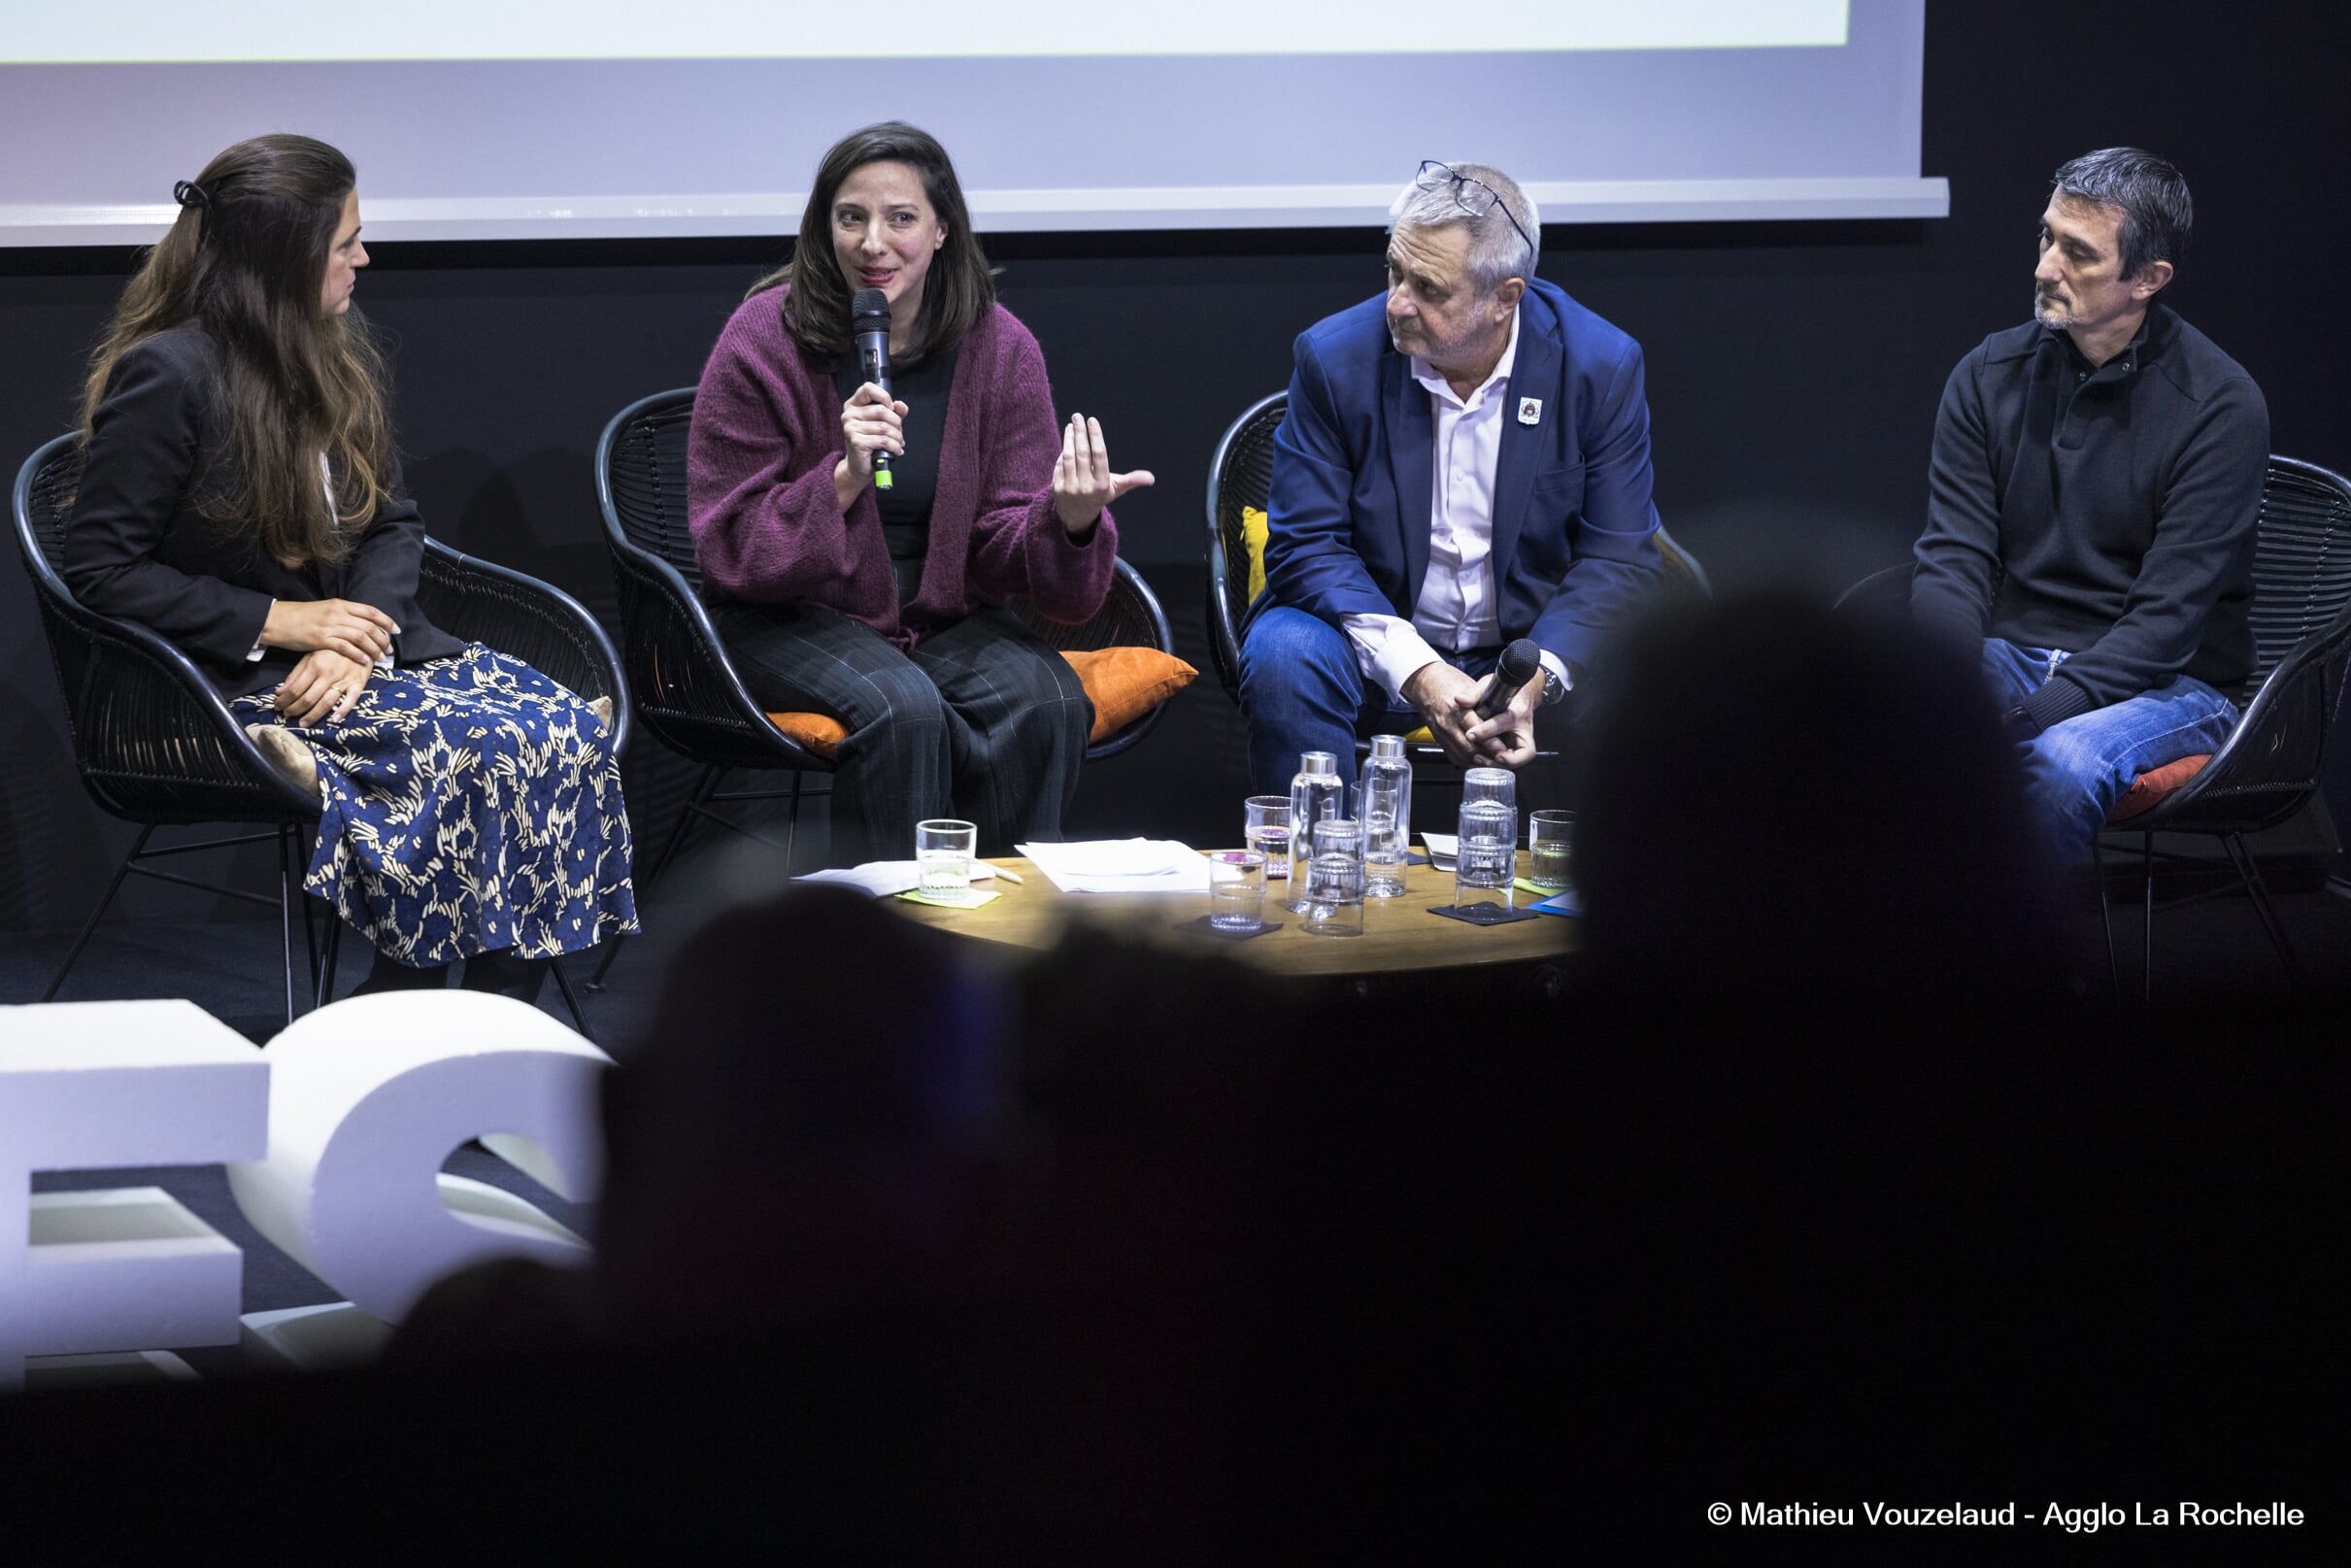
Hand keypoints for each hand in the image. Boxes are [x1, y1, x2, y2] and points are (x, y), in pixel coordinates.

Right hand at [261, 598, 398, 664]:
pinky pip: (345, 647)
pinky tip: (365, 661)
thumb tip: (362, 623)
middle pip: (369, 626)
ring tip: (381, 657)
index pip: (370, 611)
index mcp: (340, 604)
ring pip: (361, 637)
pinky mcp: (320, 639)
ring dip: (374, 648)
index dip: (386, 621)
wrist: (276, 620)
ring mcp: (329, 626)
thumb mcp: (325, 610)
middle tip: (389, 649)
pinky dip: (358, 654)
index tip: (396, 630)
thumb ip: (343, 614)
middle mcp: (337, 613)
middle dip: (383, 639)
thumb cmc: (301, 616)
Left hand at [274, 649, 371, 727]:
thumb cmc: (333, 650)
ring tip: (303, 723)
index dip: (284, 700)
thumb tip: (280, 691)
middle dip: (295, 709)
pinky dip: (343, 711)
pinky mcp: (358, 684)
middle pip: (309, 698)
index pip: (295, 688)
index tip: (277, 706)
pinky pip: (351, 700)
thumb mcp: (311, 656)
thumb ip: (296, 674)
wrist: (361, 641)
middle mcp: (329, 674)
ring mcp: (344, 680)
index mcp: (315, 665)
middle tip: (287, 715)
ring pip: (326, 702)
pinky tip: (334, 720)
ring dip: (313, 715)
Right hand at [833, 381, 907, 507]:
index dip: (884, 396)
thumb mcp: (883, 424)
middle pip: (881, 410)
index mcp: (853, 405)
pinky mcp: (856, 441)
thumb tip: (900, 405)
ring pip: (884, 427)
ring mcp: (850, 428)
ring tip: (898, 443)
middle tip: (898, 433)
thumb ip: (893, 412)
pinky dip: (894, 446)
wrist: (859, 467)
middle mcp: (849, 415)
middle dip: (896, 423)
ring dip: (897, 437)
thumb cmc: (870, 443)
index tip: (891, 408)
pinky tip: (896, 451)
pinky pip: (883, 440)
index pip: (868, 388)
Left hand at [1052, 413, 1153, 535]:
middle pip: (1082, 453)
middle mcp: (1085, 487)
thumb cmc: (1099, 495)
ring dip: (1069, 437)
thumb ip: (1132, 480)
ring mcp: (1070, 487)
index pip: (1099, 455)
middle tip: (1078, 416)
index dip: (1095, 436)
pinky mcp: (1057, 486)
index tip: (1092, 420)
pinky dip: (1064, 448)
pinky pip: (1059, 463)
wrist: (1077, 514)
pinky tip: (1068, 437)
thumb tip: (1151, 478)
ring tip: (1072, 424)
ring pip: (1068, 456)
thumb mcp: (1116, 488)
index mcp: (1102, 485)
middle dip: (1080, 432)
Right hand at [1402, 661, 1543, 768]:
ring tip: (1493, 764)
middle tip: (1502, 760)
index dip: (1490, 742)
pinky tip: (1478, 762)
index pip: (1476, 730)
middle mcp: (1448, 723)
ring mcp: (1441, 733)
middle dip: (1487, 756)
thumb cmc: (1450, 683)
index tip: (1503, 749)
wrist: (1426, 684)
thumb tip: (1502, 716)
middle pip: (1468, 747)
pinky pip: (1454, 756)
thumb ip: (1484, 702)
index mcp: (1457, 708)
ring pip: (1461, 755)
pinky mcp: (1439, 739)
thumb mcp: (1471, 687)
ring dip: (1478, 761)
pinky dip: (1467, 762)